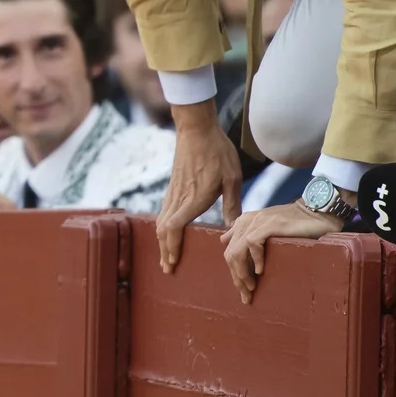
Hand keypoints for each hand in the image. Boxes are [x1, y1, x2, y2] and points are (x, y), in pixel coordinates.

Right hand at [157, 102, 241, 273]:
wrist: (196, 128)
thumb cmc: (217, 151)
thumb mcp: (232, 178)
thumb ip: (232, 205)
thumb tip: (234, 229)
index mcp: (194, 199)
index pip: (175, 229)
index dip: (172, 247)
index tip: (173, 262)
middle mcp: (179, 198)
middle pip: (164, 230)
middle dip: (164, 250)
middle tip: (167, 267)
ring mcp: (173, 192)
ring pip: (161, 222)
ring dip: (162, 241)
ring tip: (166, 254)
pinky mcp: (173, 186)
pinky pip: (163, 212)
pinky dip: (163, 227)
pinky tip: (168, 231)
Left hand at [221, 201, 342, 302]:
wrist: (318, 211)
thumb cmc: (296, 225)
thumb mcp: (268, 229)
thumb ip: (248, 234)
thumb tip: (224, 241)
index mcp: (244, 222)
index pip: (230, 251)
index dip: (234, 273)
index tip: (243, 291)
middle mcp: (248, 220)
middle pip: (231, 254)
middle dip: (237, 278)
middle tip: (247, 295)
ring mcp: (258, 220)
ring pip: (237, 251)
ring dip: (243, 273)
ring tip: (252, 287)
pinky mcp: (270, 223)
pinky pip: (252, 243)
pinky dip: (255, 259)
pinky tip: (261, 271)